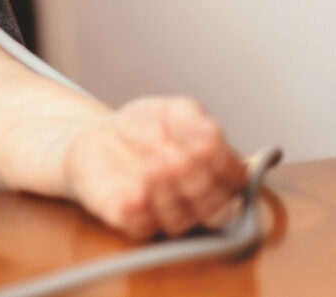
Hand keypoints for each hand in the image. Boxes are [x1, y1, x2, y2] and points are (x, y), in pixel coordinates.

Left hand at [62, 96, 248, 239]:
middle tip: (178, 158)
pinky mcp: (132, 221)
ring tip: (153, 169)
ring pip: (180, 221)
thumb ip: (199, 121)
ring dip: (168, 193)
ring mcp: (166, 215)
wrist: (99, 135)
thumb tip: (214, 141)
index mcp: (216, 174)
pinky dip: (141, 205)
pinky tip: (136, 184)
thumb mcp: (176, 110)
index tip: (205, 144)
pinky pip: (142, 224)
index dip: (224, 166)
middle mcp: (197, 202)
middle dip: (198, 182)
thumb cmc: (145, 126)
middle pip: (215, 209)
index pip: (237, 182)